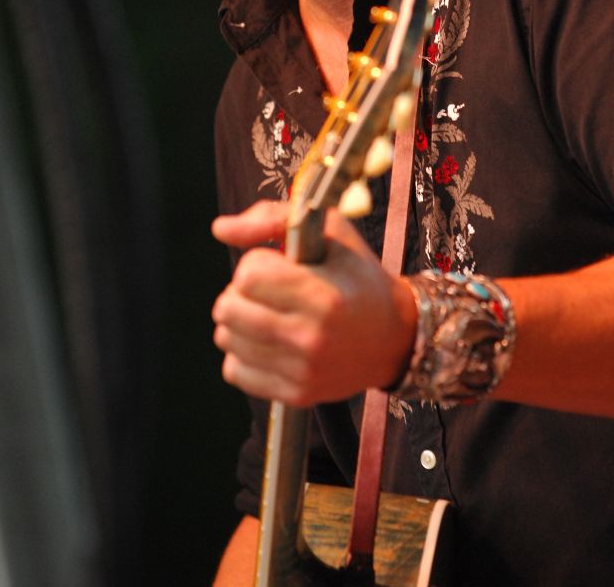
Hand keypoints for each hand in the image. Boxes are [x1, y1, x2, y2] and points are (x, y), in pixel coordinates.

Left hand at [211, 201, 416, 406]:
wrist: (393, 337)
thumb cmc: (357, 276)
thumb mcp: (330, 232)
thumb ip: (273, 218)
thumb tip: (220, 228)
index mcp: (323, 295)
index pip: (248, 276)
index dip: (256, 263)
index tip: (277, 265)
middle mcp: (311, 338)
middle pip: (228, 308)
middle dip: (240, 291)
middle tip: (265, 290)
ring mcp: (302, 372)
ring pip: (226, 338)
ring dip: (238, 321)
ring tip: (267, 313)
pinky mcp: (295, 395)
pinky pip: (234, 370)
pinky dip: (242, 352)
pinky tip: (268, 340)